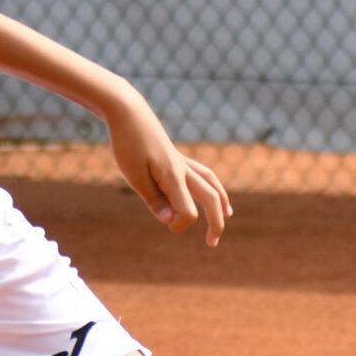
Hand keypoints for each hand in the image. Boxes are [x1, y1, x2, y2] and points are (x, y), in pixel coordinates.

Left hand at [105, 98, 232, 245]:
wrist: (128, 111)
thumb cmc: (128, 143)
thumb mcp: (134, 175)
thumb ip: (153, 199)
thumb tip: (170, 222)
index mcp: (173, 176)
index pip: (188, 210)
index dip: (180, 224)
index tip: (166, 226)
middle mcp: (183, 170)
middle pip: (210, 198)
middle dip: (215, 222)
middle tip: (212, 244)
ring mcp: (182, 162)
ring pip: (211, 183)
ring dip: (221, 202)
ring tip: (227, 216)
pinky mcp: (177, 157)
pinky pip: (203, 173)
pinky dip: (212, 185)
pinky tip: (208, 191)